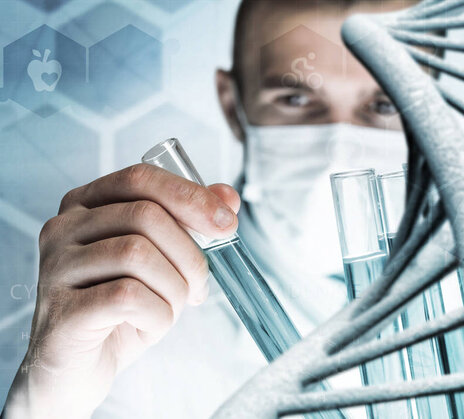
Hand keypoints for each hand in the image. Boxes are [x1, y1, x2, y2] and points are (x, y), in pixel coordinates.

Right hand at [2, 164, 239, 418]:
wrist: (77, 370)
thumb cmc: (121, 309)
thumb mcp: (161, 262)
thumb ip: (189, 223)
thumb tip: (228, 196)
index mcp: (86, 205)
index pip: (141, 178)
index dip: (190, 196)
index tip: (227, 224)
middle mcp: (63, 228)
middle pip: (146, 215)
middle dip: (190, 254)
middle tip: (198, 287)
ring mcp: (56, 269)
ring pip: (138, 254)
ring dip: (174, 288)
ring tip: (169, 308)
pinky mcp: (62, 311)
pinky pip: (128, 297)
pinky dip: (157, 316)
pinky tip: (149, 326)